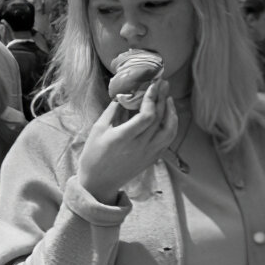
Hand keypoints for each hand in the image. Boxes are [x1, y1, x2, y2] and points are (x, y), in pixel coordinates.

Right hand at [77, 80, 177, 205]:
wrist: (99, 182)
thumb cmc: (94, 155)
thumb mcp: (98, 130)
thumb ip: (113, 112)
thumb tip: (124, 95)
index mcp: (124, 137)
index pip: (147, 115)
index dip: (152, 98)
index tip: (153, 84)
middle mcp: (140, 145)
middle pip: (159, 118)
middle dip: (162, 98)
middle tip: (163, 83)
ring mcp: (149, 153)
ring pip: (169, 129)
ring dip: (171, 111)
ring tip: (168, 98)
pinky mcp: (153, 157)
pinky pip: (167, 139)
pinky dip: (171, 125)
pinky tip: (168, 115)